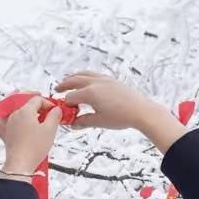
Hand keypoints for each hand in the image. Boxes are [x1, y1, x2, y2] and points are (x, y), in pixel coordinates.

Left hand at [0, 95, 62, 174]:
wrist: (21, 163)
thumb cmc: (34, 148)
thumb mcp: (50, 129)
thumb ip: (54, 116)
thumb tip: (56, 109)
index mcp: (25, 111)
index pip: (37, 99)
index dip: (47, 103)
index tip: (53, 111)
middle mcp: (14, 114)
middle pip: (24, 101)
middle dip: (35, 102)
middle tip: (44, 107)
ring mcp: (7, 122)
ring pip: (13, 107)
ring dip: (23, 105)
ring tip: (30, 108)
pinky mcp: (4, 132)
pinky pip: (2, 118)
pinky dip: (6, 113)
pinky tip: (9, 113)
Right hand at [56, 72, 188, 151]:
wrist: (141, 111)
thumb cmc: (121, 117)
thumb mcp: (99, 122)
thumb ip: (84, 121)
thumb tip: (74, 124)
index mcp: (90, 93)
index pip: (71, 97)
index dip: (66, 105)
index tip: (64, 111)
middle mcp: (95, 83)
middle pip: (74, 81)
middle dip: (64, 85)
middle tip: (57, 90)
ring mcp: (104, 80)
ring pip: (84, 74)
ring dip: (74, 77)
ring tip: (68, 81)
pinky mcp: (112, 80)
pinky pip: (94, 74)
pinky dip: (86, 76)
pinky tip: (86, 82)